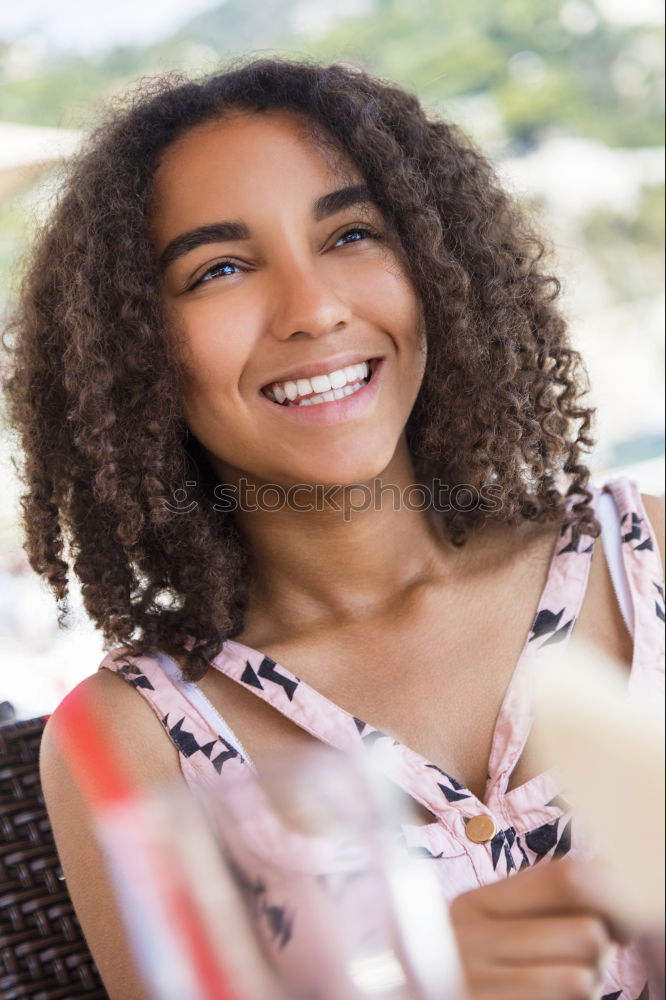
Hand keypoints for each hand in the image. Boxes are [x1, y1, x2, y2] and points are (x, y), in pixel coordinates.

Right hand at [449, 858, 627, 999]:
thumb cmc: (478, 982)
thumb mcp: (493, 932)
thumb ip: (544, 900)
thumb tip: (611, 865)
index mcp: (472, 906)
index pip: (566, 878)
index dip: (611, 898)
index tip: (617, 925)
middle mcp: (467, 939)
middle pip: (586, 930)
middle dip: (596, 955)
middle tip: (574, 968)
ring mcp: (471, 984)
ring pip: (583, 978)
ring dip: (585, 988)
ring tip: (557, 991)